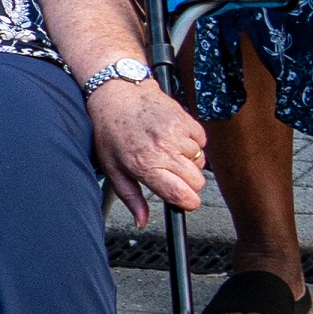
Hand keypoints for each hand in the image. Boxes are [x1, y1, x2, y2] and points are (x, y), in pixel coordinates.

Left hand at [87, 74, 207, 226]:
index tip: (185, 202)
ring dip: (189, 162)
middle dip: (190, 185)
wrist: (116, 93)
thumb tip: (141, 220)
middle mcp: (163, 149)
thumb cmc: (111, 130)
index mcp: (145, 165)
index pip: (181, 194)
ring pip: (200, 162)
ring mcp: (176, 132)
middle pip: (196, 181)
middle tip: (173, 176)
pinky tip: (176, 139)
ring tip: (169, 153)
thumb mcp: (113, 168)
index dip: (188, 203)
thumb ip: (130, 197)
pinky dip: (193, 143)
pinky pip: (202, 141)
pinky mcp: (185, 118)